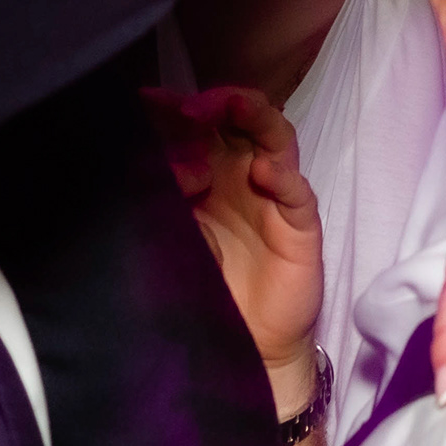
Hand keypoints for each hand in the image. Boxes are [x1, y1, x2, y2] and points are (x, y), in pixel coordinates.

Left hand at [151, 88, 322, 371]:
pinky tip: (264, 170)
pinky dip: (282, 175)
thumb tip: (164, 165)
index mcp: (204, 173)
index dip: (174, 110)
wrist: (242, 344)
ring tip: (234, 107)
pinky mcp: (299, 221)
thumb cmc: (202, 290)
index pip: (194, 128)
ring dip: (255, 116)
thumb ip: (164, 202)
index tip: (146, 101)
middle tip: (187, 107)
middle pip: (235, 121)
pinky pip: (296, 189)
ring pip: (272, 137)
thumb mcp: (168, 241)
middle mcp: (239, 173)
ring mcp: (273, 192)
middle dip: (212, 104)